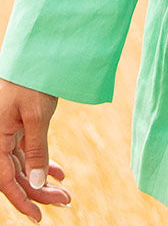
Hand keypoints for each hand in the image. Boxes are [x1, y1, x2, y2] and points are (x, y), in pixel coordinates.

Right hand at [0, 80, 69, 221]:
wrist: (36, 53)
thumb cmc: (32, 80)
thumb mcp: (37, 115)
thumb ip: (36, 149)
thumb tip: (38, 183)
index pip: (6, 180)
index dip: (22, 201)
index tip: (38, 217)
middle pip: (17, 175)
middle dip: (39, 192)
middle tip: (66, 201)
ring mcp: (8, 132)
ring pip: (23, 165)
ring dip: (43, 179)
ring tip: (66, 192)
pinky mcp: (18, 126)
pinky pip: (27, 151)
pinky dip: (43, 162)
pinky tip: (60, 173)